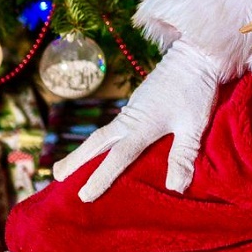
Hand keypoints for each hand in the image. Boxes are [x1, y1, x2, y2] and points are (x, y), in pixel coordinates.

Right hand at [52, 39, 222, 201]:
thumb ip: (183, 156)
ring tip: (70, 167)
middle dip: (76, 160)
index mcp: (142, 125)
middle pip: (97, 142)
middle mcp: (130, 118)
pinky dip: (104, 141)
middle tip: (55, 177)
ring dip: (86, 150)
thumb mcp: (194, 126)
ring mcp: (131, 109)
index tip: (83, 196)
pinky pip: (114, 127)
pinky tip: (105, 149)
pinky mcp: (137, 103)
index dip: (100, 177)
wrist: (195, 55)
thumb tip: (175, 188)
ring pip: (103, 134)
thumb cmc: (196, 91)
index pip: (117, 157)